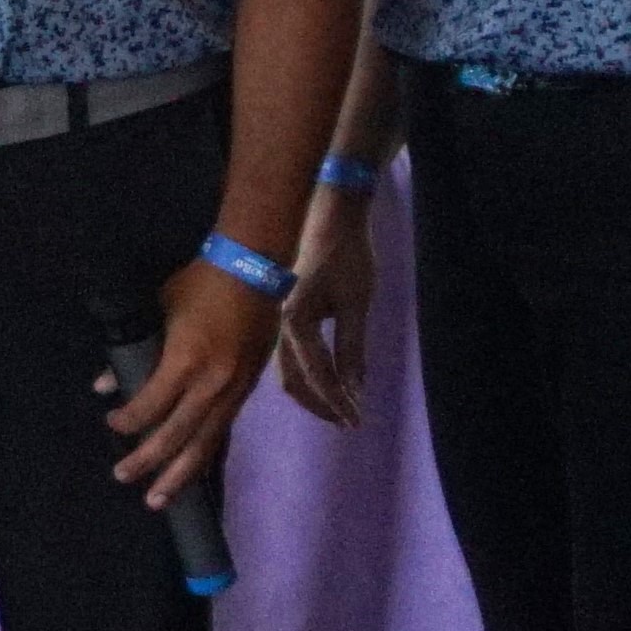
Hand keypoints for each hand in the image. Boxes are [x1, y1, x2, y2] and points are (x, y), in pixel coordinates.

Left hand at [103, 257, 280, 510]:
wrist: (253, 270)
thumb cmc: (199, 284)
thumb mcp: (157, 311)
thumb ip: (130, 350)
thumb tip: (103, 385)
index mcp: (186, 362)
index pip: (151, 407)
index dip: (129, 423)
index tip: (112, 427)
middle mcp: (212, 384)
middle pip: (177, 436)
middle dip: (149, 463)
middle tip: (124, 480)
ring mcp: (234, 390)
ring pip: (205, 443)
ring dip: (180, 474)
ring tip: (160, 500)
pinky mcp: (248, 390)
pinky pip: (223, 431)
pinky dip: (205, 453)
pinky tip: (192, 473)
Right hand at [277, 183, 377, 426]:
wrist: (325, 209)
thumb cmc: (346, 251)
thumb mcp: (357, 302)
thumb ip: (352, 347)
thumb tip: (355, 388)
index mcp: (294, 322)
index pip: (317, 374)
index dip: (336, 401)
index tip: (356, 421)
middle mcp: (276, 326)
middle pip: (292, 379)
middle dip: (320, 403)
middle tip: (347, 420)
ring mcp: (274, 319)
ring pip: (286, 369)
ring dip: (311, 391)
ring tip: (337, 405)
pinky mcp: (279, 312)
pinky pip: (286, 353)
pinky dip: (304, 372)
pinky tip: (319, 378)